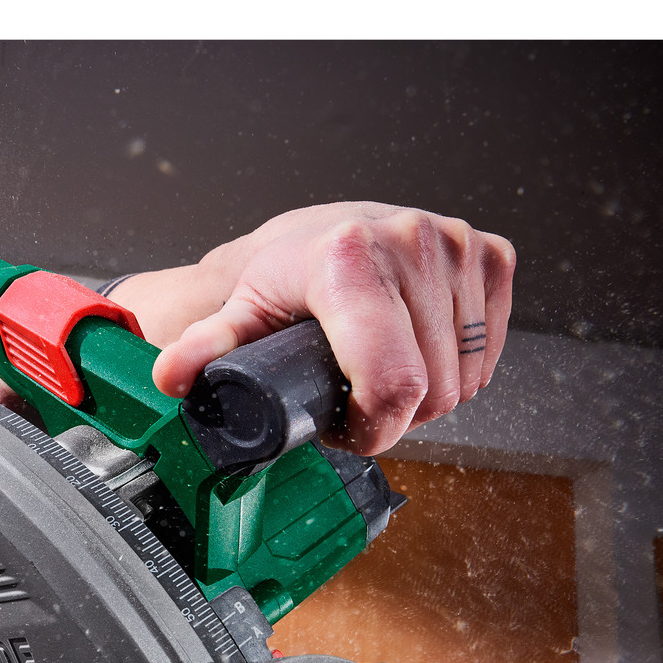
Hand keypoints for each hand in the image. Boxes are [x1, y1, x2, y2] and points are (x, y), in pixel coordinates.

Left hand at [151, 203, 515, 455]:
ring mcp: (456, 247)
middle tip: (355, 404)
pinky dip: (458, 369)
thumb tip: (170, 379)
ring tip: (380, 378)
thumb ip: (204, 348)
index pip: (393, 381)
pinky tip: (417, 354)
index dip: (374, 428)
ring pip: (465, 378)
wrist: (321, 233)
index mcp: (347, 260)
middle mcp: (410, 243)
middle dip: (394, 417)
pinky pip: (488, 351)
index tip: (347, 429)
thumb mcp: (238, 317)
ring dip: (428, 397)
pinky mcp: (491, 255)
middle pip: (432, 391)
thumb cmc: (282, 278)